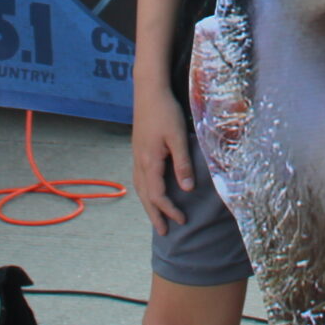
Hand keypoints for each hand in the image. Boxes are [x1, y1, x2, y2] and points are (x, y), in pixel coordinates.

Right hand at [130, 78, 193, 236]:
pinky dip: (145, 191)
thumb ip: (182, 163)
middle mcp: (140, 162)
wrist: (149, 92)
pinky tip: (149, 191)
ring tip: (156, 217)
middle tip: (164, 232)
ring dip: (148, 205)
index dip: (169, 210)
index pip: (158, 195)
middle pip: (146, 196)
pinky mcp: (138, 150)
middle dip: (155, 215)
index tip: (182, 220)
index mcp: (150, 162)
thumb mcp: (178, 137)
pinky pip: (139, 178)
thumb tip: (187, 189)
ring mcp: (137, 156)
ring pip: (140, 188)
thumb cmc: (165, 112)